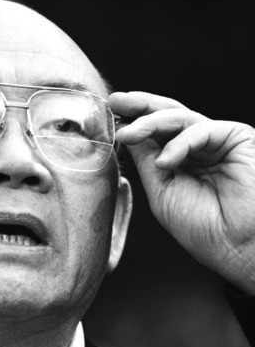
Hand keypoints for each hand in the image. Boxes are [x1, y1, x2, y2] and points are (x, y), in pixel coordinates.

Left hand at [109, 91, 254, 294]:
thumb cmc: (202, 227)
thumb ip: (147, 160)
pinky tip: (166, 162)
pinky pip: (201, 130)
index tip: (110, 113)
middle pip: (167, 115)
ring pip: (180, 117)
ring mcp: (218, 141)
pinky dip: (180, 143)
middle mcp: (200, 147)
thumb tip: (127, 131)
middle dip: (140, 106)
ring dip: (150, 122)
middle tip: (117, 101)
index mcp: (181, 159)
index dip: (133, 120)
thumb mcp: (161, 190)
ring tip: (128, 133)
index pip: (155, 132)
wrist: (234, 246)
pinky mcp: (237, 137)